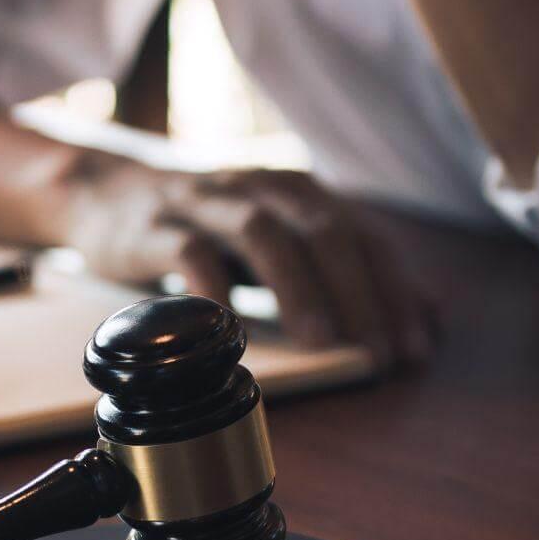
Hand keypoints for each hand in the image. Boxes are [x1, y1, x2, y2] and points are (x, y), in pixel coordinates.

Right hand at [63, 161, 433, 365]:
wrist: (105, 193)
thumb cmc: (206, 227)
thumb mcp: (283, 239)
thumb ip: (349, 269)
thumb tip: (433, 313)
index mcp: (299, 191)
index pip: (364, 237)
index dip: (396, 292)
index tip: (414, 349)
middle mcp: (259, 187)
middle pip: (323, 229)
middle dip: (359, 293)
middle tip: (377, 353)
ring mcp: (205, 204)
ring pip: (263, 234)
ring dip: (299, 288)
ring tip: (322, 341)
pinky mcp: (153, 227)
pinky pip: (188, 253)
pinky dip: (214, 288)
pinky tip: (231, 328)